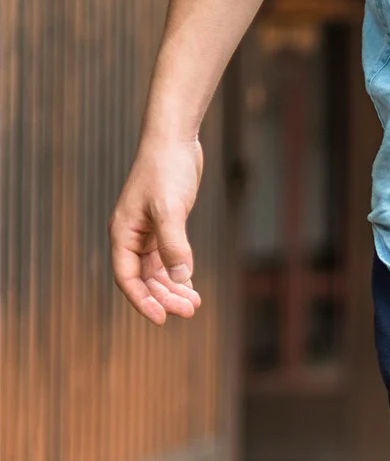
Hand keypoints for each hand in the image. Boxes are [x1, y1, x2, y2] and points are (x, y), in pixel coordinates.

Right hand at [111, 135, 205, 323]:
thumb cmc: (167, 170)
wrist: (176, 141)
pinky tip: (192, 285)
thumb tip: (180, 279)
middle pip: (144, 278)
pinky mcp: (165, 225)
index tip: (162, 319)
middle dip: (164, 297)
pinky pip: (167, 258)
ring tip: (195, 304)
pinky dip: (179, 273)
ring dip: (173, 288)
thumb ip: (174, 245)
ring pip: (157, 271)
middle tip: (190, 311)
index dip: (142, 301)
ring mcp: (148, 231)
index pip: (127, 278)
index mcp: (123, 233)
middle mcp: (132, 235)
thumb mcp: (170, 209)